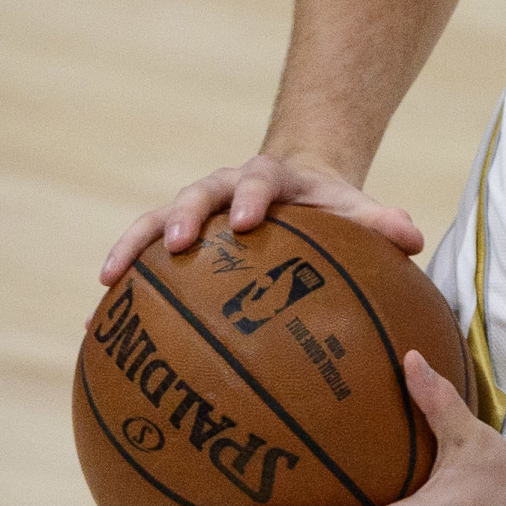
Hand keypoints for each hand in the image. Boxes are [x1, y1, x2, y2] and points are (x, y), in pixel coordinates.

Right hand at [100, 151, 420, 284]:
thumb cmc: (328, 206)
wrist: (295, 186)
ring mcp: (191, 212)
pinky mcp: (171, 238)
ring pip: (152, 223)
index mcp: (265, 179)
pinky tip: (92, 327)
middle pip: (193, 195)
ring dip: (130, 249)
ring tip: (107, 285)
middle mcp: (219, 189)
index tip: (244, 220)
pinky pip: (139, 260)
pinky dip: (119, 289)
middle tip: (174, 246)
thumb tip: (413, 237)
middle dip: (182, 218)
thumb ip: (381, 221)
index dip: (247, 195)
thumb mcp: (354, 208)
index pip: (255, 179)